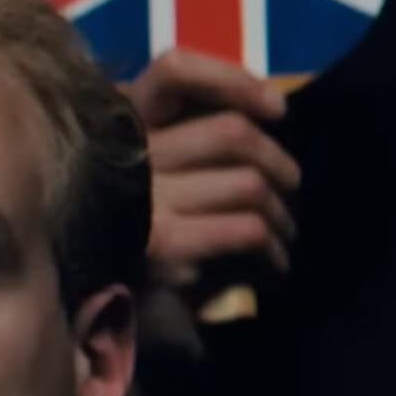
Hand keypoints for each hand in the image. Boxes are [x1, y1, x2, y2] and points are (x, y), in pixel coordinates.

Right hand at [125, 50, 300, 295]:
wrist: (103, 324)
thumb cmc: (151, 247)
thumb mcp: (168, 183)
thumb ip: (199, 145)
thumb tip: (270, 117)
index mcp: (124, 128)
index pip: (174, 70)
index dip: (232, 78)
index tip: (278, 109)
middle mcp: (128, 157)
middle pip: (234, 131)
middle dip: (282, 164)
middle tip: (291, 194)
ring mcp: (143, 201)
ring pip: (251, 184)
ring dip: (284, 218)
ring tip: (282, 240)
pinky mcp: (162, 245)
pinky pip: (249, 229)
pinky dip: (275, 253)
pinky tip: (272, 272)